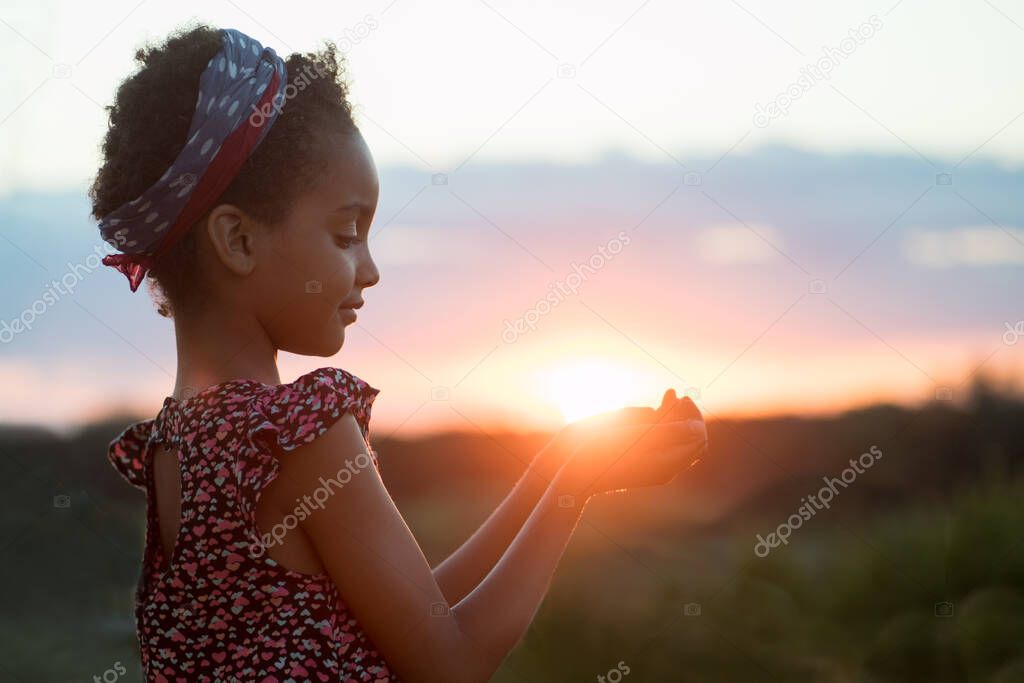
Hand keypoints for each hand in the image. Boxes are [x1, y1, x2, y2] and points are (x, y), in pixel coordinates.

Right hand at [556, 390, 707, 497]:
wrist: (569, 473)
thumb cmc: (602, 453)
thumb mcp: (636, 436)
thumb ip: (669, 431)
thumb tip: (698, 428)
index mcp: (665, 466)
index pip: (696, 440)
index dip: (694, 416)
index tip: (683, 398)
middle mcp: (660, 468)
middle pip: (687, 439)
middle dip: (685, 414)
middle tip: (678, 394)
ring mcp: (648, 465)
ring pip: (671, 439)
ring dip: (672, 416)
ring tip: (669, 394)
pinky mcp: (634, 461)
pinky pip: (655, 441)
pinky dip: (657, 423)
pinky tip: (653, 409)